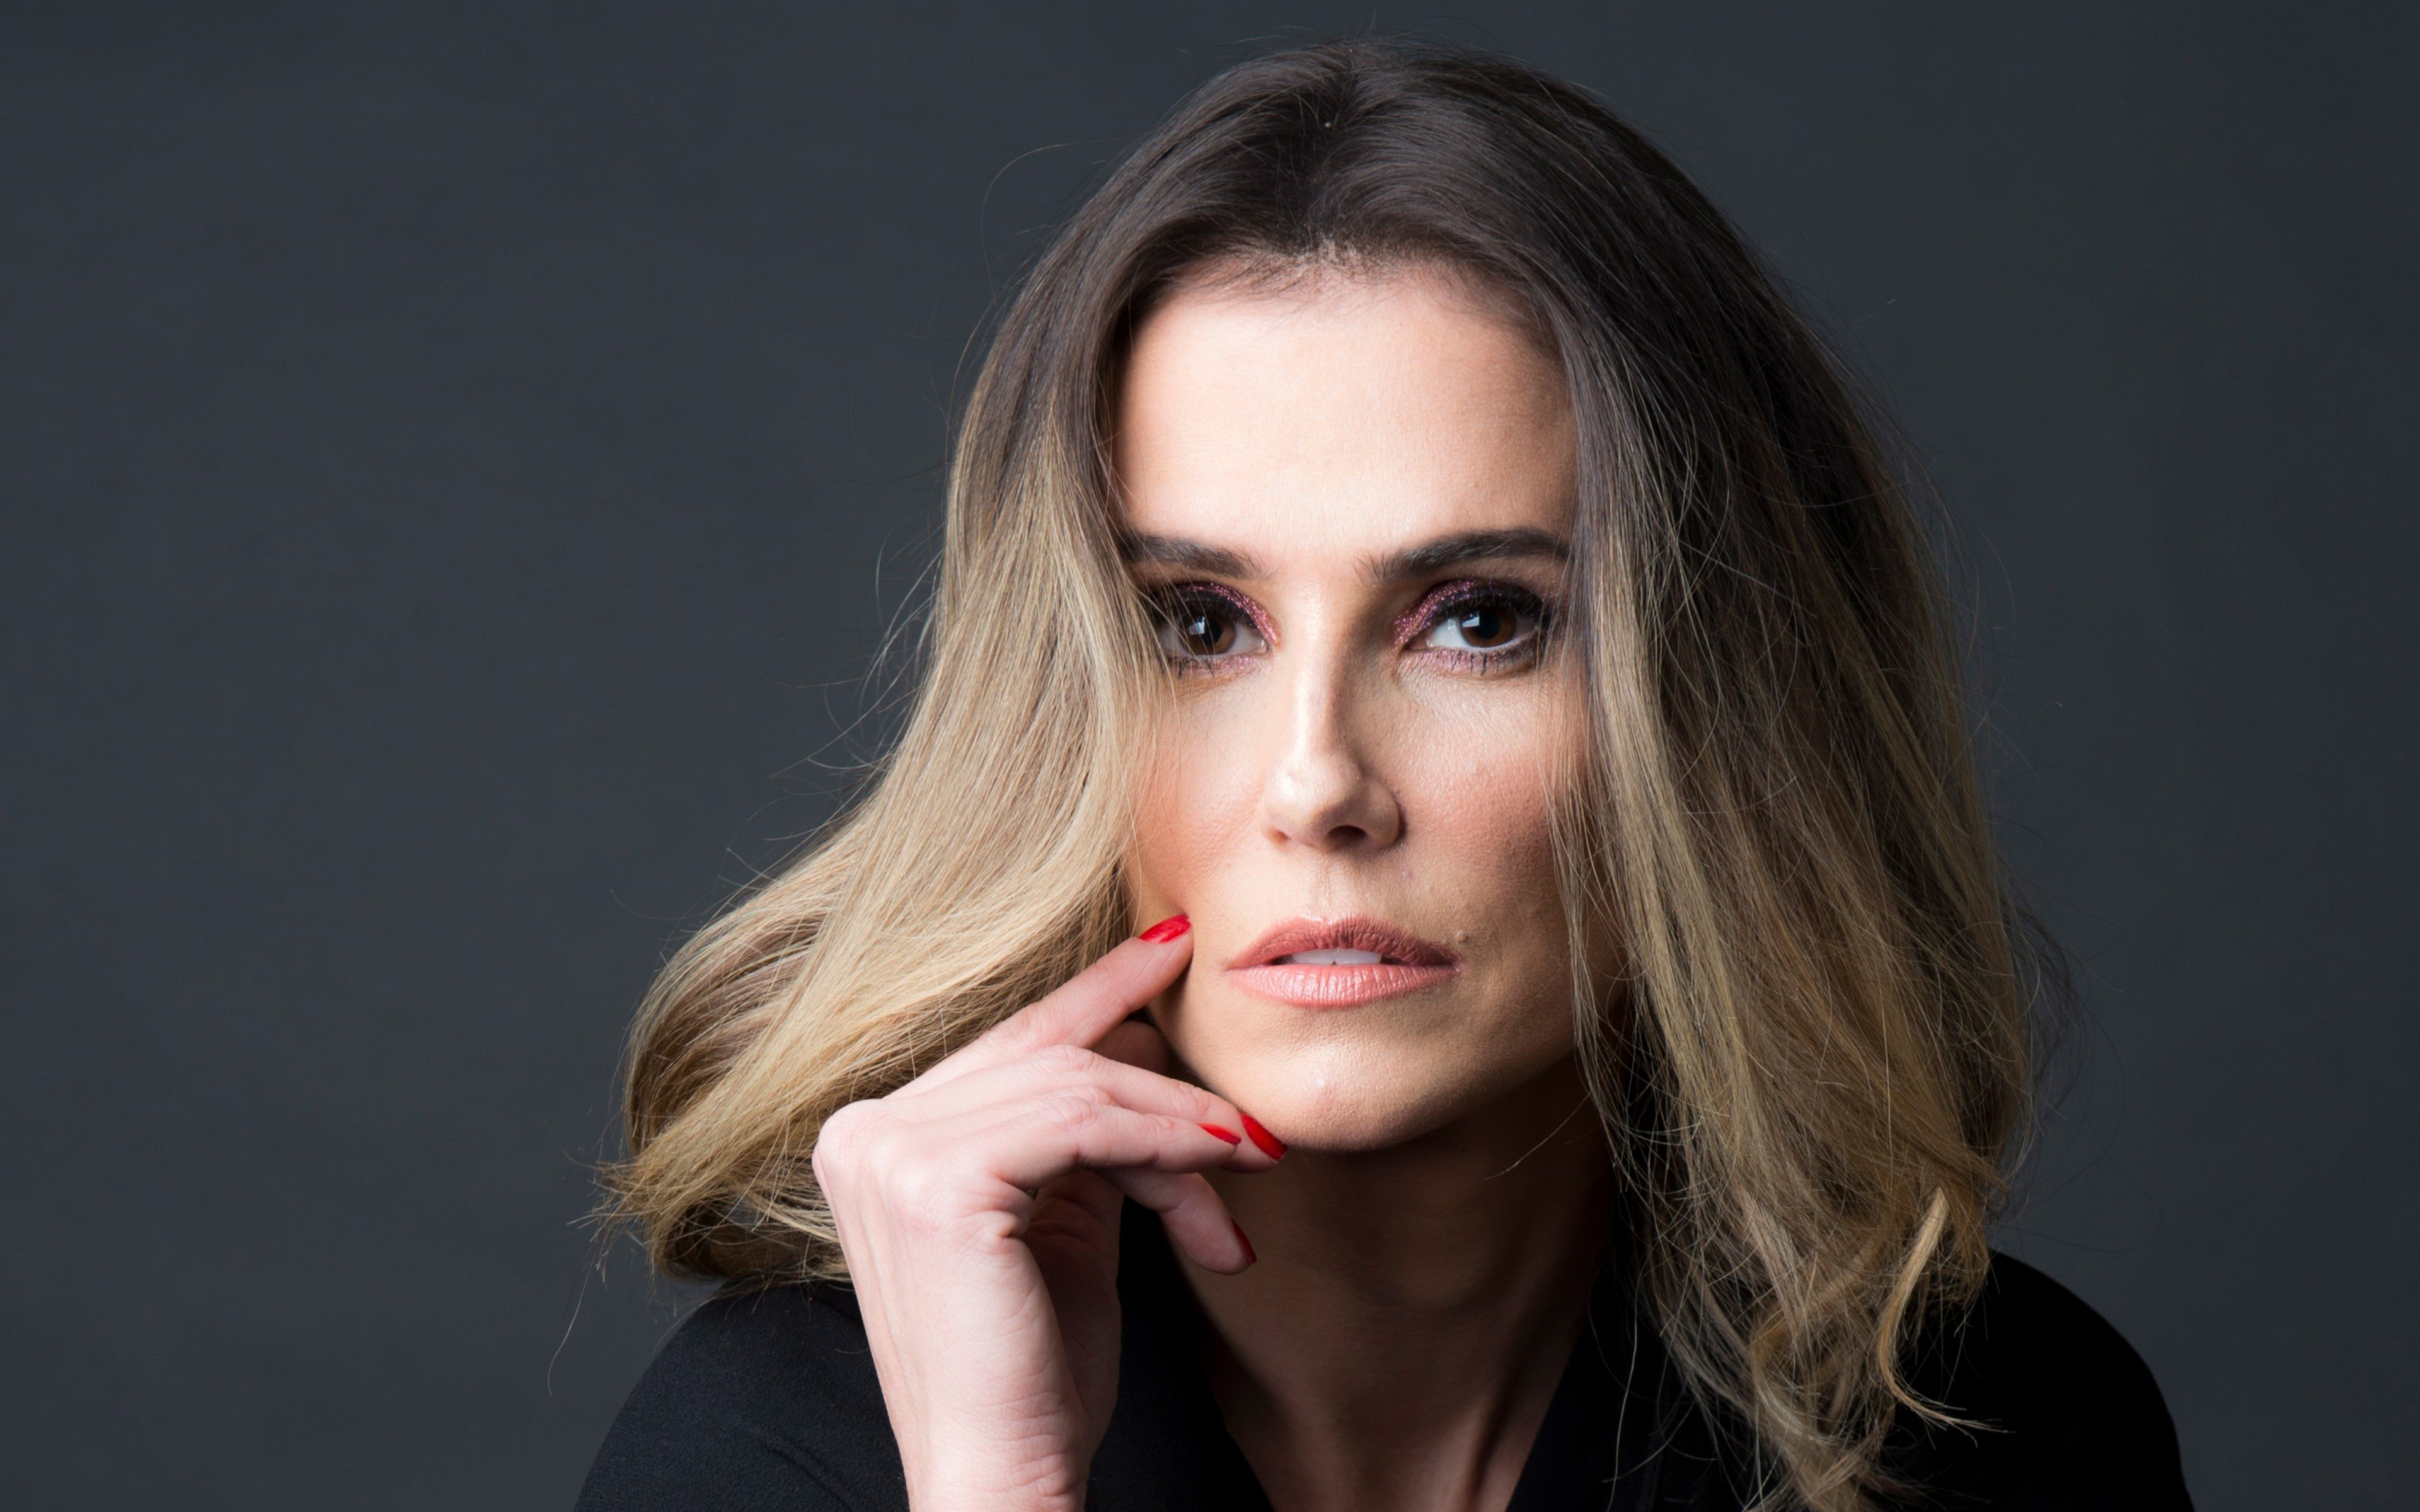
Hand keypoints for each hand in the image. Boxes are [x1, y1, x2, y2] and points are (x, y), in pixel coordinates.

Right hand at [810, 917, 1275, 1511]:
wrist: (1002, 1478)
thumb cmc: (1033, 1377)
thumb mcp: (1061, 1228)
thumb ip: (1081, 1141)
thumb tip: (1142, 1049)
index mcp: (875, 1138)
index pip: (1008, 1044)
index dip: (1097, 993)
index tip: (1174, 947)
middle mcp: (863, 1131)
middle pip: (1050, 1061)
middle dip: (1164, 1085)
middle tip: (1250, 1113)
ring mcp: (889, 1151)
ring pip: (1081, 1089)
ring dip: (1182, 1129)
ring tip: (1252, 1163)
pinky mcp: (938, 1180)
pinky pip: (1086, 1123)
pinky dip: (1167, 1141)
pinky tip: (1221, 1169)